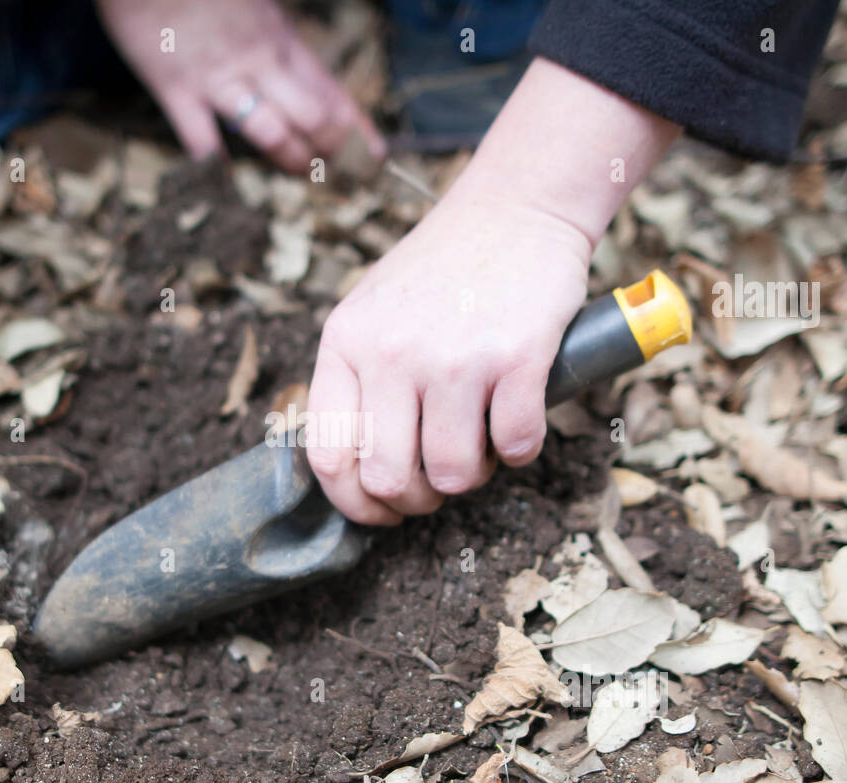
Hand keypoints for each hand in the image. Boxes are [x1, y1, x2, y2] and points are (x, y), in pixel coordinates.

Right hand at [95, 0, 383, 172]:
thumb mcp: (256, 6)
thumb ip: (276, 40)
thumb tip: (297, 76)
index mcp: (280, 40)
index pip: (329, 90)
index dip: (356, 127)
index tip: (374, 156)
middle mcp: (258, 63)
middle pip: (312, 117)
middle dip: (331, 148)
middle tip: (335, 171)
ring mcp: (219, 80)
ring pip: (271, 132)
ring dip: (290, 158)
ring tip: (299, 171)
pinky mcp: (176, 90)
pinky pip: (201, 139)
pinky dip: (214, 166)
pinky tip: (224, 183)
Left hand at [305, 181, 592, 524]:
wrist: (515, 207)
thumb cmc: (442, 271)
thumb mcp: (372, 312)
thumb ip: (355, 379)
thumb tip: (355, 472)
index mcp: (345, 343)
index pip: (327, 455)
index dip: (354, 504)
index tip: (381, 511)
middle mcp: (391, 352)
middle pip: (387, 479)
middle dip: (417, 499)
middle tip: (437, 480)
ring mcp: (453, 356)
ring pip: (453, 473)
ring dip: (472, 475)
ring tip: (479, 442)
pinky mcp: (517, 357)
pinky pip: (515, 446)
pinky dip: (519, 451)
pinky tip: (516, 421)